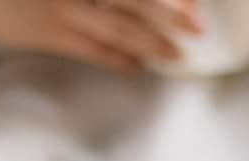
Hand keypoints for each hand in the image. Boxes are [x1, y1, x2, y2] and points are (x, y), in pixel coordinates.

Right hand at [0, 0, 203, 71]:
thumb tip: (139, 2)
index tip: (191, 6)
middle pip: (135, 1)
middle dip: (170, 17)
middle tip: (199, 30)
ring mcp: (64, 9)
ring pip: (118, 29)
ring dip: (151, 44)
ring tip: (176, 55)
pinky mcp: (49, 33)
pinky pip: (92, 49)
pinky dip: (118, 59)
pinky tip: (139, 66)